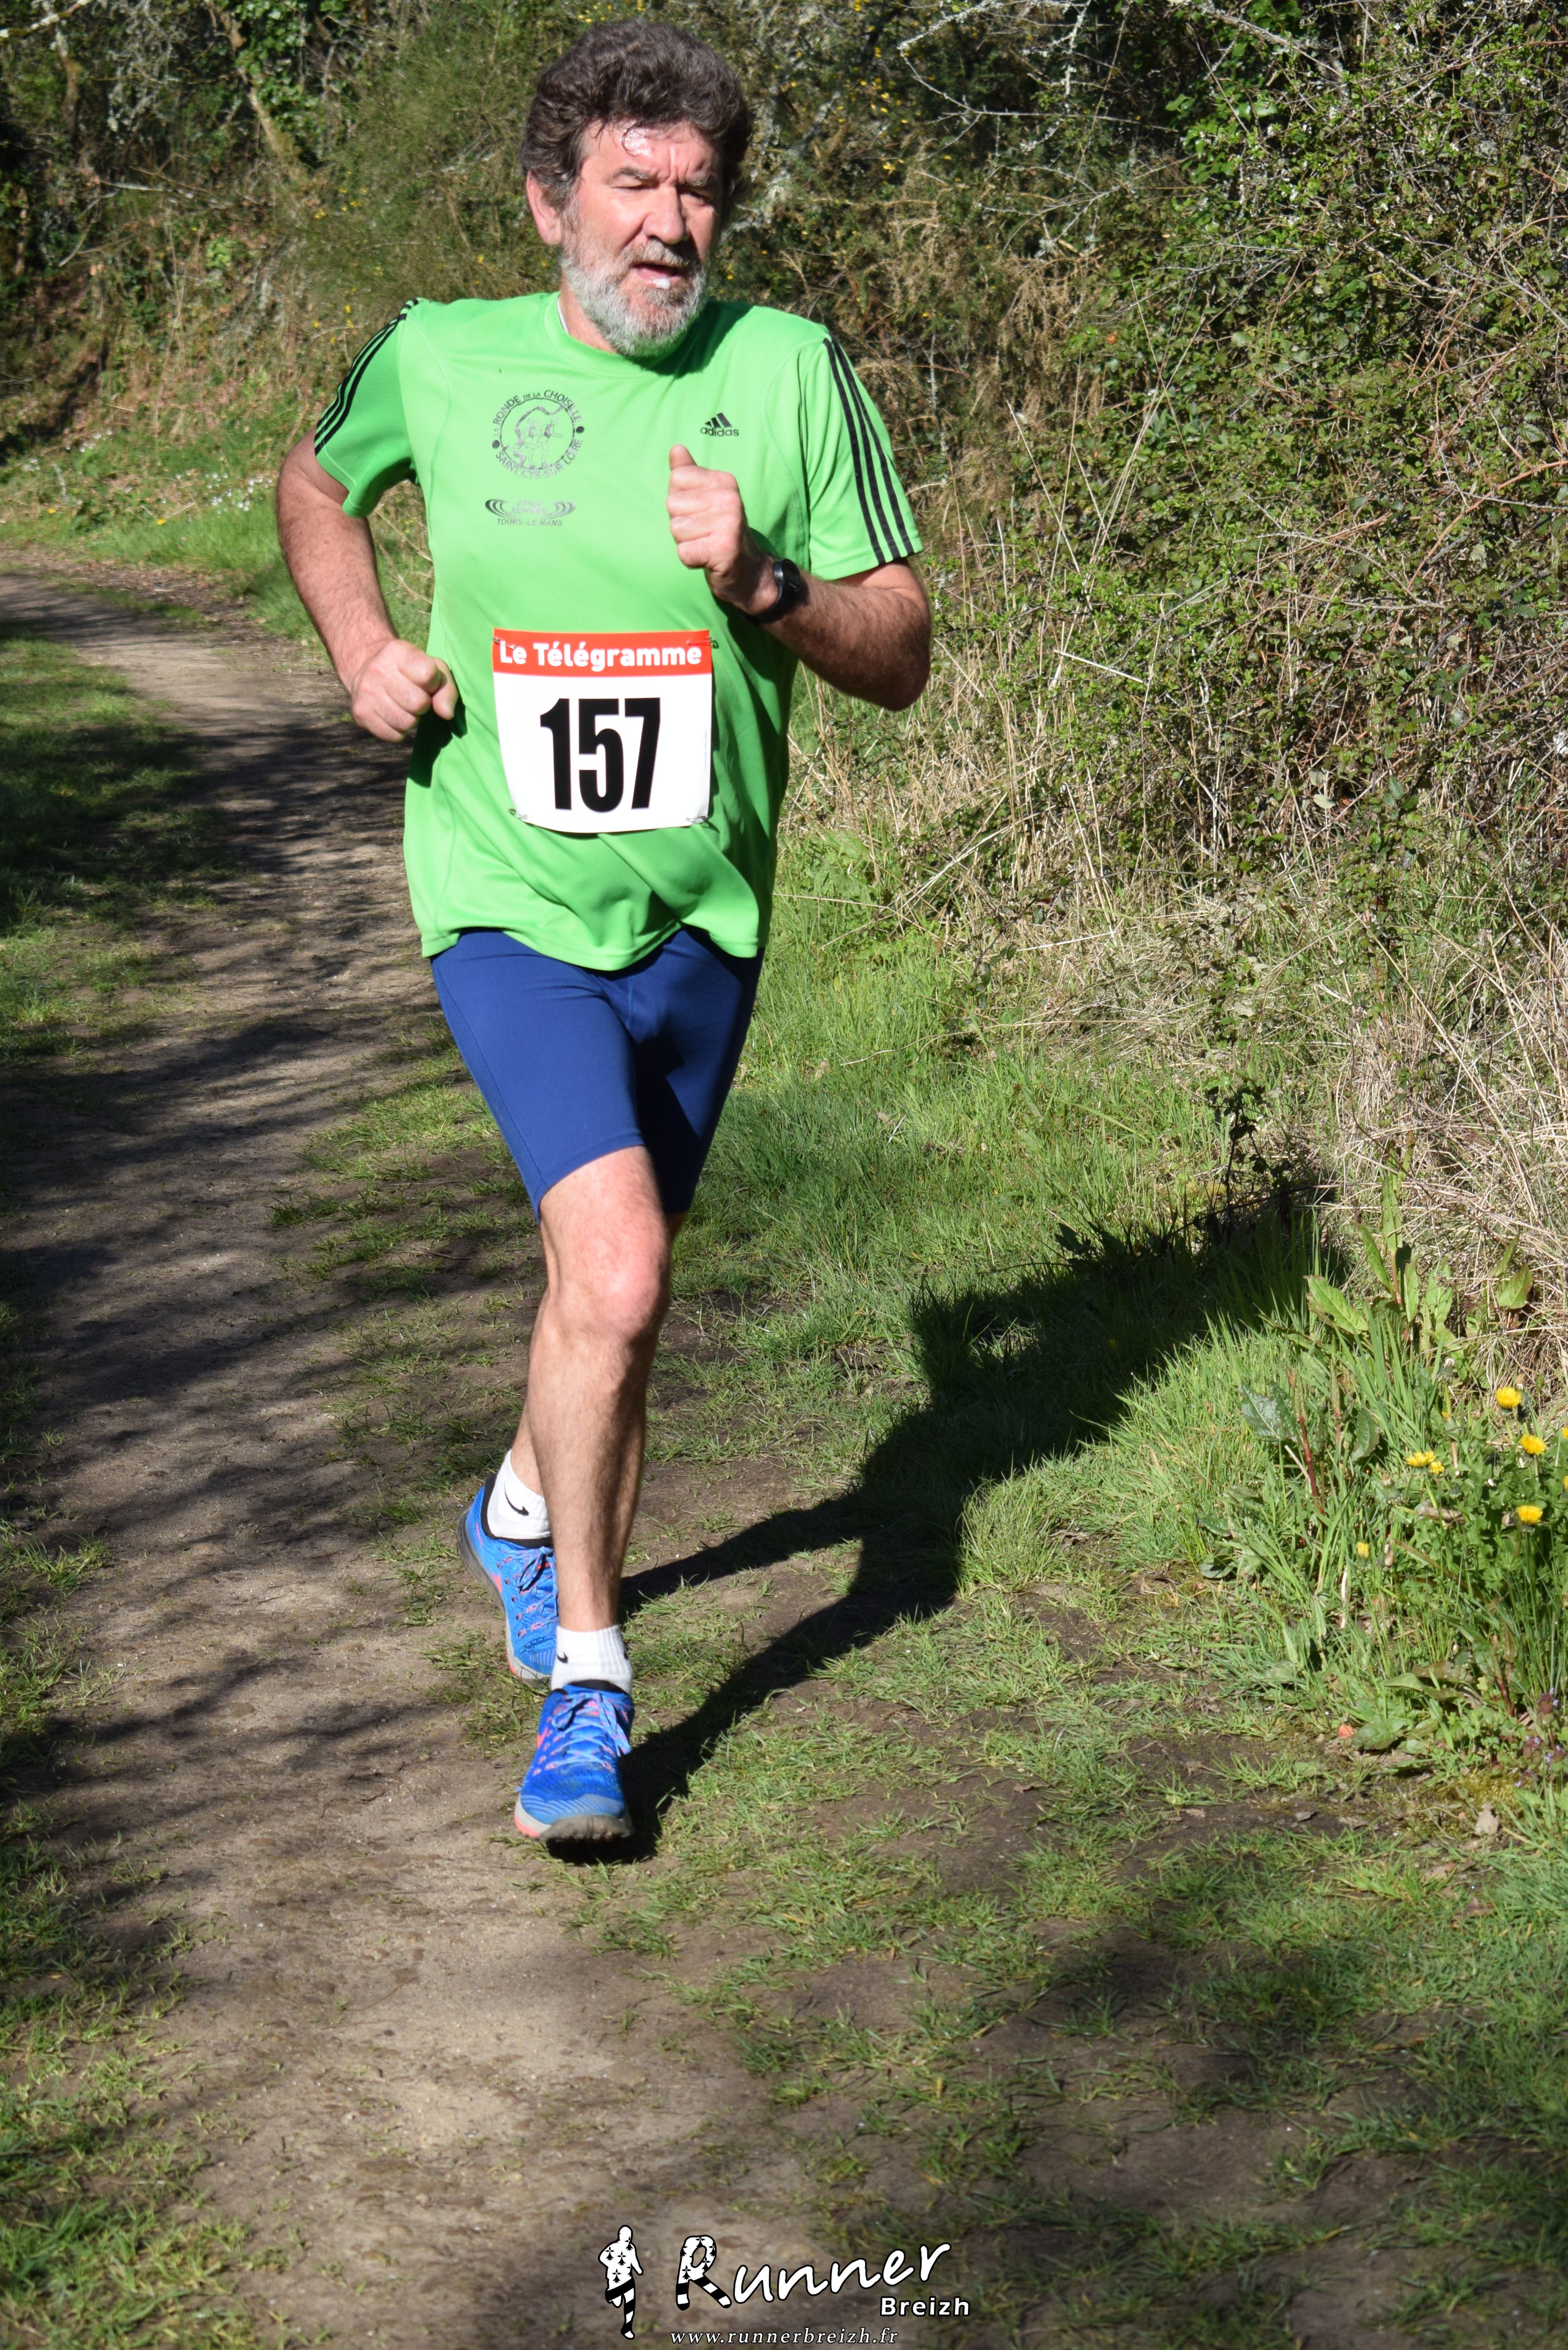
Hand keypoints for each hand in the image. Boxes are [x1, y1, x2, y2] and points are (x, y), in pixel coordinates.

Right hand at [345, 637, 457, 741]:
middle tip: (414, 696)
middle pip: (418, 704)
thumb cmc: (408, 671)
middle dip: (422, 704)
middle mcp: (378, 669)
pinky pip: (393, 735)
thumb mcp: (432, 669)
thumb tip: (446, 714)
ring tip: (403, 705)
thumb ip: (446, 689)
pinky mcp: (360, 713)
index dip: (433, 684)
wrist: (366, 669)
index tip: (425, 681)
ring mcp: (366, 692)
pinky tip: (392, 715)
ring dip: (411, 719)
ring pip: (406, 723)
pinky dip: (398, 730)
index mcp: (398, 652)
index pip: (428, 675)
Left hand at [666, 445, 773, 613]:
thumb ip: (690, 473)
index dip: (680, 501)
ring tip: (705, 544)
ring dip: (686, 542)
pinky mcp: (723, 549)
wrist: (749, 572)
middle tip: (703, 533)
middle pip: (672, 505)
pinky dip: (690, 560)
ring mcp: (729, 523)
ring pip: (676, 529)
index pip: (676, 480)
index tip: (700, 513)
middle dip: (681, 524)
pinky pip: (684, 552)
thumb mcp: (707, 498)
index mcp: (724, 481)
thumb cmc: (720, 533)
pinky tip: (707, 559)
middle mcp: (729, 498)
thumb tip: (675, 448)